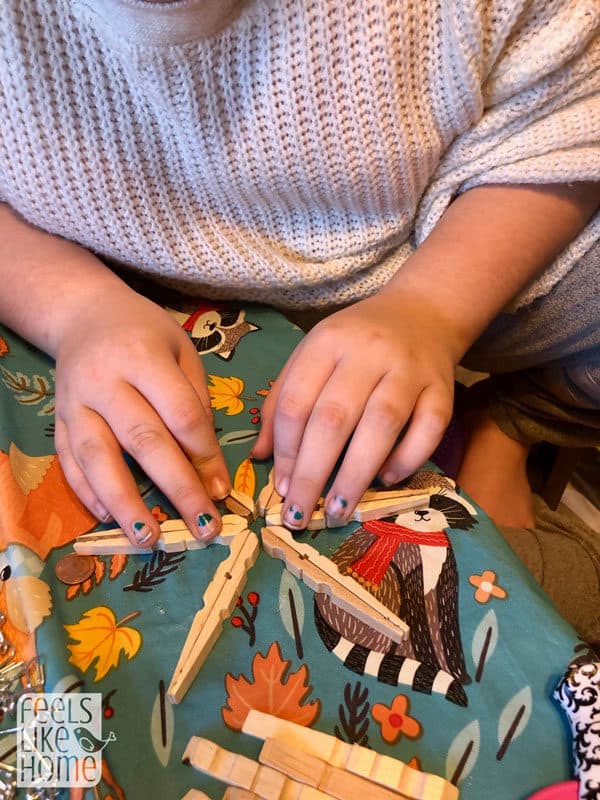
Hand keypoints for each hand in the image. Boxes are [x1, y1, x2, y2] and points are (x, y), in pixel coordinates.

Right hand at [53, 288, 229, 547]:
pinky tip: (108, 517)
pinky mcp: (57, 419)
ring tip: (149, 539)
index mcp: (143, 356)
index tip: (223, 490)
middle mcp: (105, 379)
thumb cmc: (146, 333)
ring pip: (99, 457)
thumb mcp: (181, 350)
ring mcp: (75, 402)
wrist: (85, 314)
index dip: (204, 454)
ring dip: (126, 501)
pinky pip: (67, 460)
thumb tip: (208, 465)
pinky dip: (86, 492)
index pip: (180, 413)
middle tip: (203, 526)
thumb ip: (195, 400)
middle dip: (177, 487)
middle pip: (144, 440)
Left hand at [253, 290, 457, 528]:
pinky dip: (407, 458)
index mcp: (327, 342)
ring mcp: (409, 369)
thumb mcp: (312, 356)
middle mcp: (367, 352)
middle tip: (301, 514)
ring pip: (382, 424)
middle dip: (313, 472)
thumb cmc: (355, 343)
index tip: (281, 489)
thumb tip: (261, 457)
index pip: (297, 402)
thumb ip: (282, 401)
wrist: (422, 312)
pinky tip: (386, 479)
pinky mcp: (443, 387)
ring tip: (337, 509)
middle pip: (334, 418)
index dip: (285, 451)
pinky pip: (429, 427)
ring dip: (356, 474)